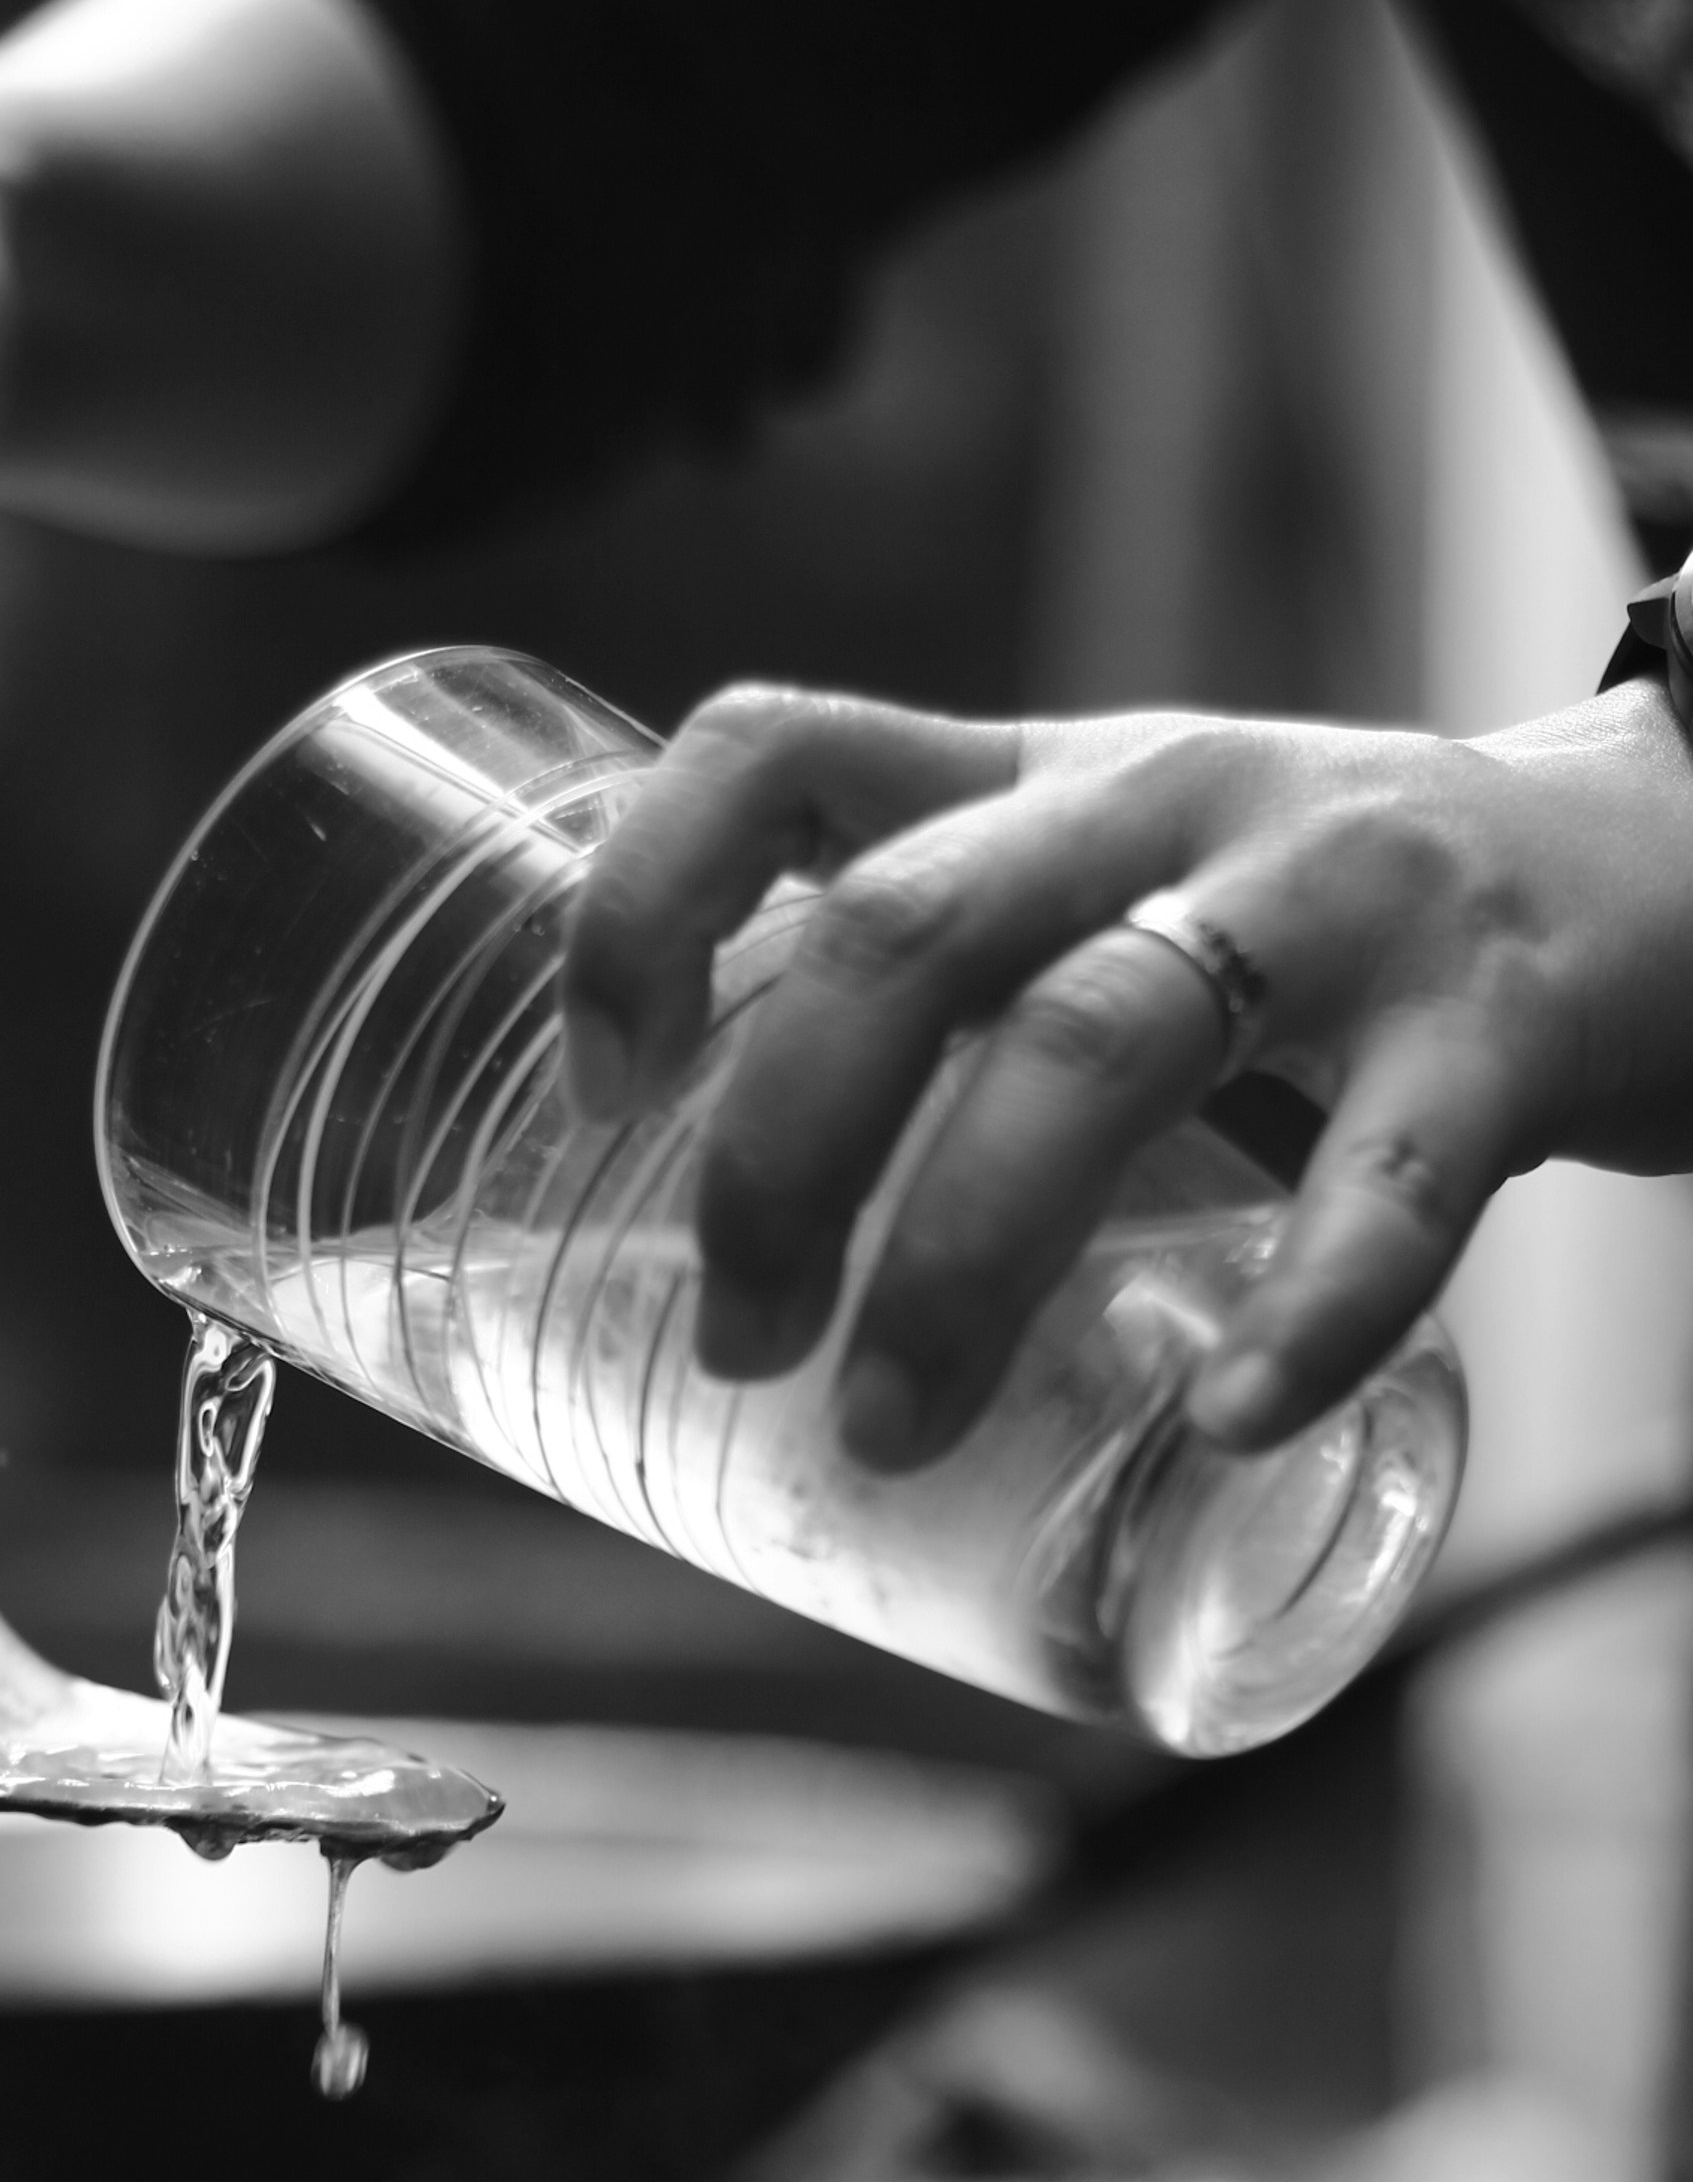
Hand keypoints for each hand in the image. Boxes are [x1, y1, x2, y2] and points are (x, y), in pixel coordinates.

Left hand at [558, 677, 1692, 1457]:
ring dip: (959, 1260)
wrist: (1671, 871)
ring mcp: (1343, 899)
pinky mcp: (1507, 1018)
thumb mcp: (1117, 902)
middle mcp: (1168, 803)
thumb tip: (715, 1239)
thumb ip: (953, 1012)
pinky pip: (1391, 1171)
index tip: (595, 1089)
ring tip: (889, 1431)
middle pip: (903, 937)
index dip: (641, 903)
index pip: (778, 750)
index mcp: (1039, 782)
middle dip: (778, 1163)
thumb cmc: (1330, 939)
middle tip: (740, 1347)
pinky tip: (1232, 1419)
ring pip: (1098, 1046)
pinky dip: (1305, 1309)